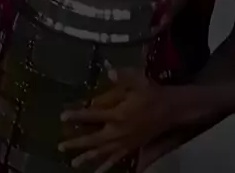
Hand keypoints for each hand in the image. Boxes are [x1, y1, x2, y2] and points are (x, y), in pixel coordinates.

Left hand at [58, 69, 176, 172]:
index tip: (62, 117)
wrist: (172, 109)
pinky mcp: (132, 148)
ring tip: (74, 163)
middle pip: (94, 139)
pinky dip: (107, 166)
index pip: (93, 115)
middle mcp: (119, 131)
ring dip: (88, 157)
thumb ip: (123, 76)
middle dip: (77, 142)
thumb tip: (110, 71)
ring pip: (103, 152)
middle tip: (61, 146)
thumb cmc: (153, 94)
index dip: (77, 116)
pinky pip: (117, 159)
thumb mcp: (139, 80)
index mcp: (118, 114)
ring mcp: (126, 142)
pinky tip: (98, 172)